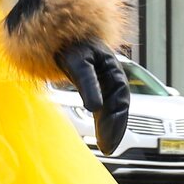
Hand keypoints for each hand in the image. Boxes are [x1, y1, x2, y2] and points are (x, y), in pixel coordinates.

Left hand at [58, 40, 131, 155]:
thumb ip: (87, 84)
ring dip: (111, 127)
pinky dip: (104, 121)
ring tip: (106, 147)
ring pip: (113, 109)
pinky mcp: (97, 88)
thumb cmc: (71, 47)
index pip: (120, 100)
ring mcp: (106, 83)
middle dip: (115, 128)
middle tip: (108, 148)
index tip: (109, 138)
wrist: (63, 35)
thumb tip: (95, 108)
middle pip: (119, 107)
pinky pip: (105, 107)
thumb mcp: (78, 64)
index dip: (116, 121)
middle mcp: (113, 78)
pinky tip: (101, 134)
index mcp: (114, 71)